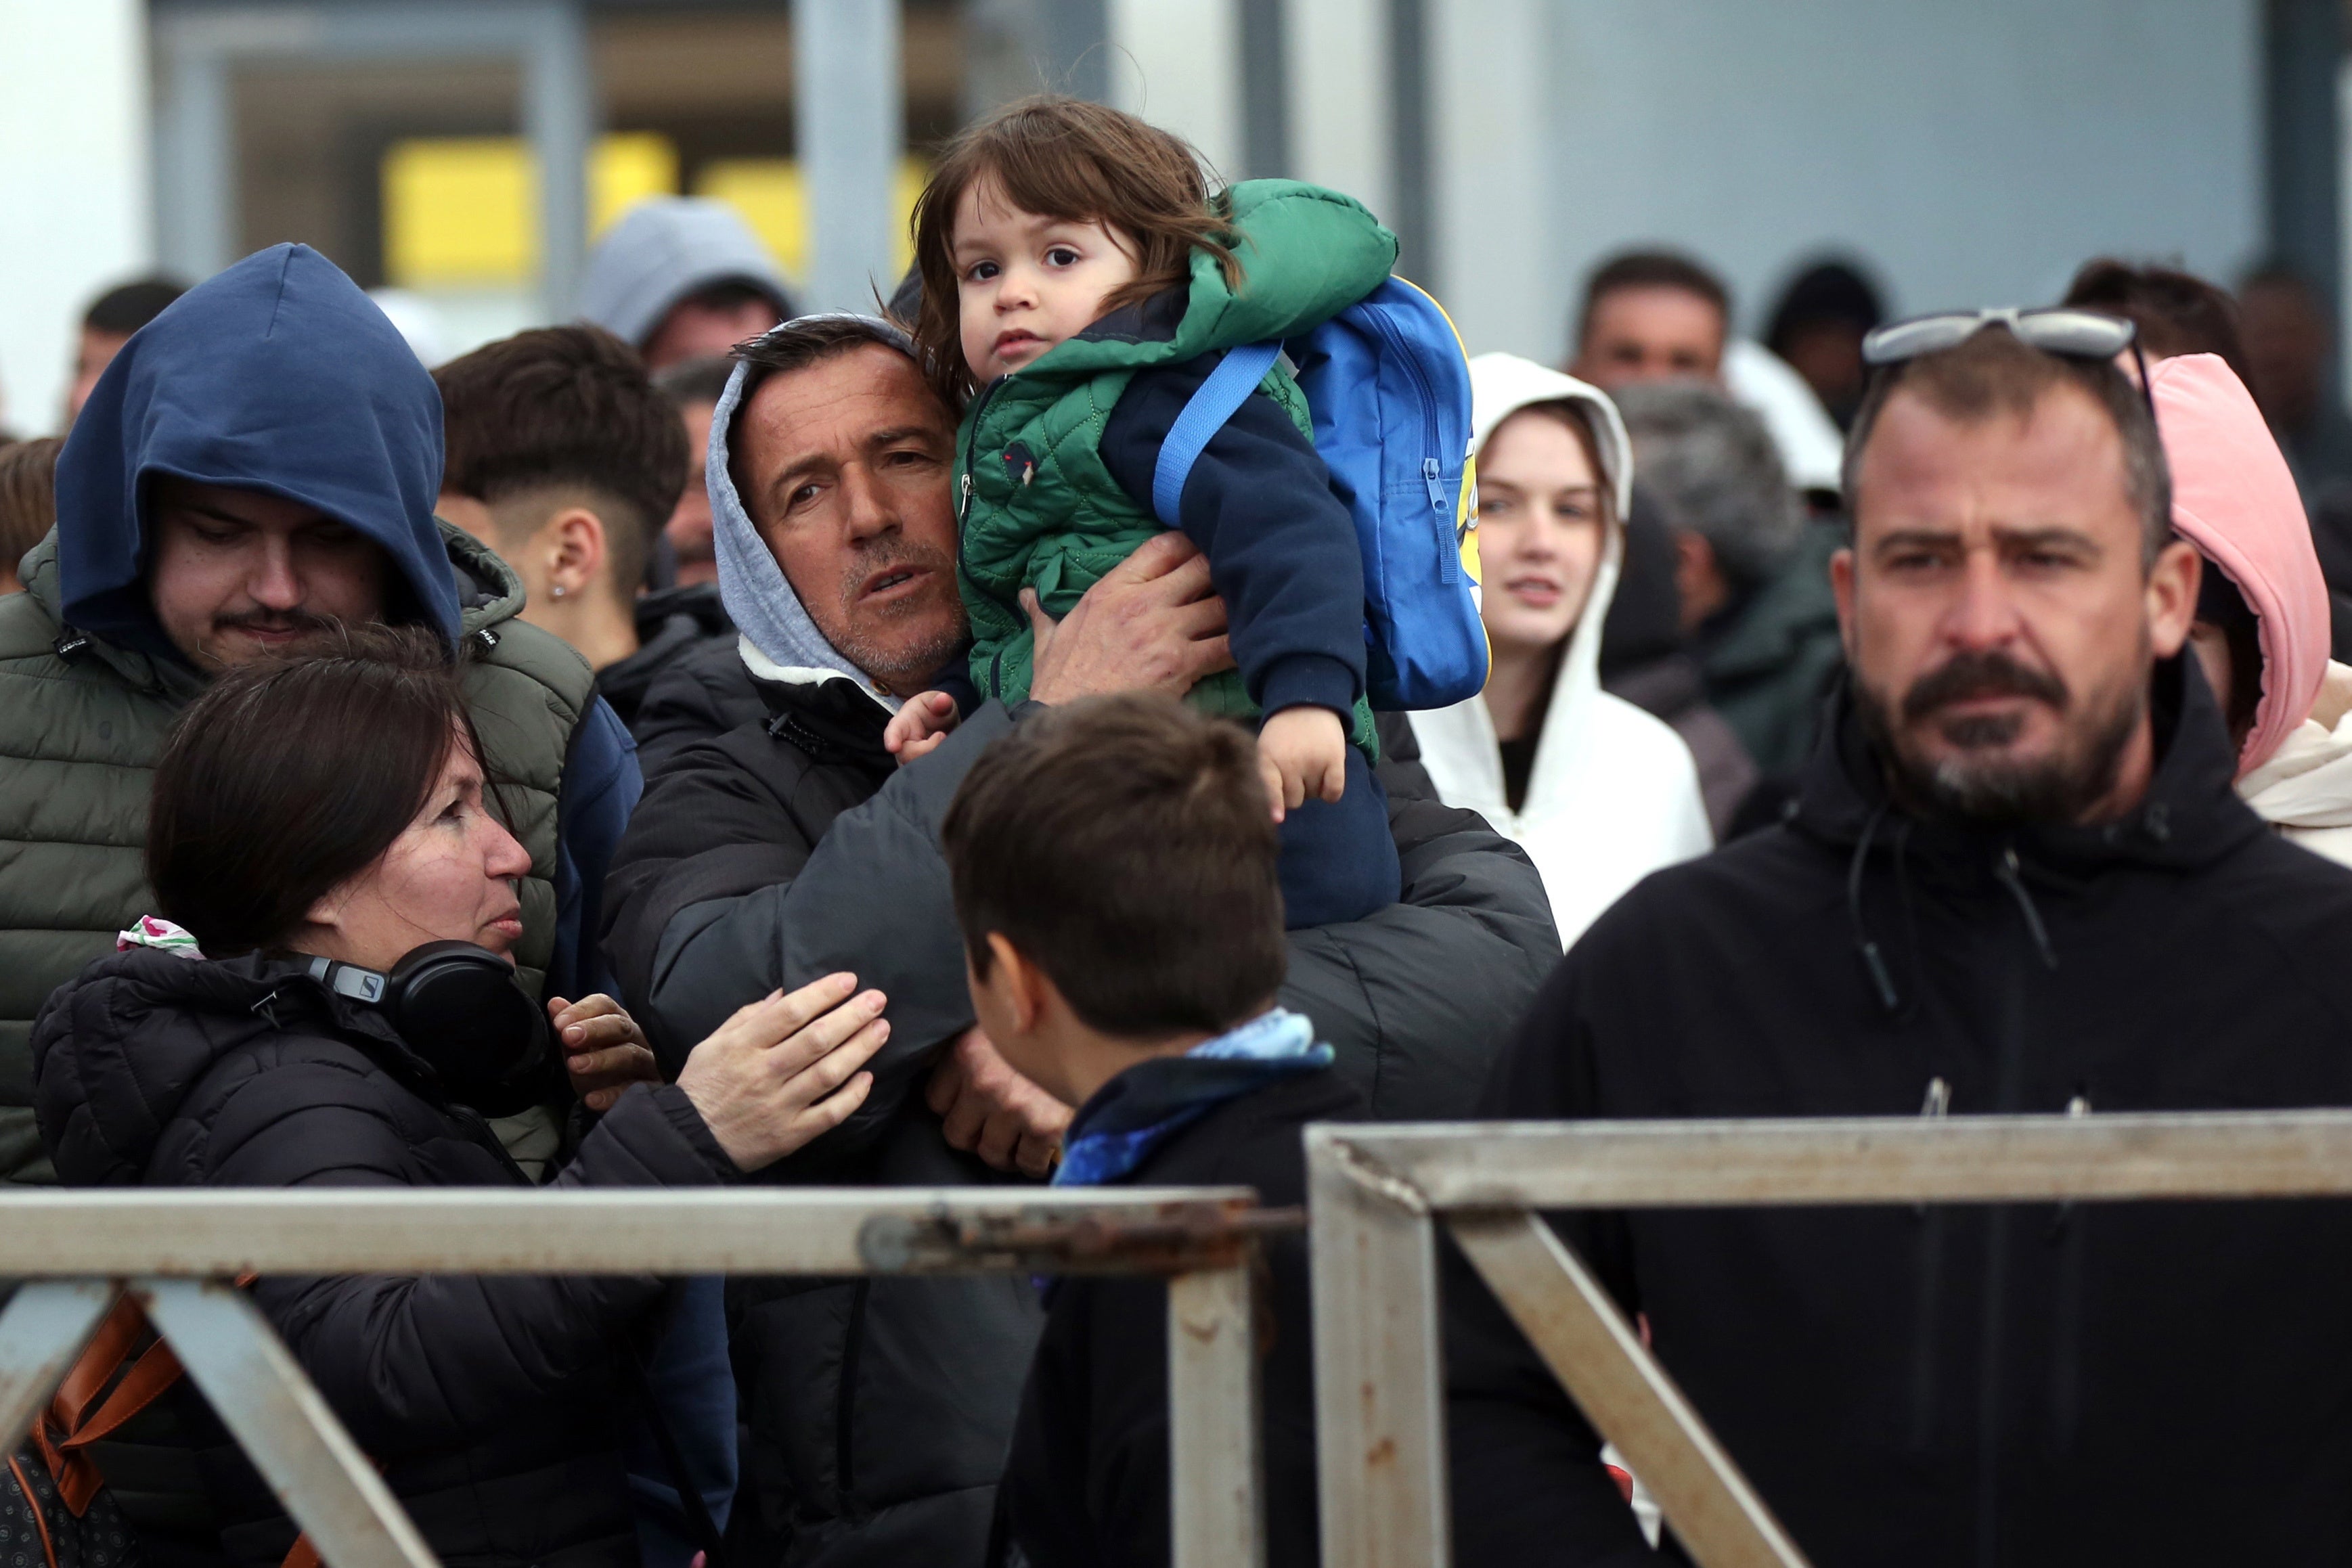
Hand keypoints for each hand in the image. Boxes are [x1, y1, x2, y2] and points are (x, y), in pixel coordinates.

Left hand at [546, 994, 659, 1112]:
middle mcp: (637, 1038)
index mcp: (618, 1022)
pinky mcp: (652, 1088)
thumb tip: (554, 1003)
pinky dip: (612, 1095)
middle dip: (594, 1029)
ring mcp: (648, 1063)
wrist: (611, 1104)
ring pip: (631, 1054)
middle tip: (568, 1037)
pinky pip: (635, 1089)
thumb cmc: (596, 1071)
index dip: (583, 1010)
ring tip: (574, 1065)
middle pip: (621, 1026)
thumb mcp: (577, 1051)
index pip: (605, 1005)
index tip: (559, 1023)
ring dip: (602, 1059)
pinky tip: (591, 1100)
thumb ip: (567, 1029)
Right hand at [675, 973, 889, 1170]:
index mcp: (743, 1046)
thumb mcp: (713, 1043)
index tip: (848, 980)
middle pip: (817, 1039)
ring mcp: (779, 1105)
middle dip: (852, 1016)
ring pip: (829, 1073)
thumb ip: (748, 1016)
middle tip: (877, 1000)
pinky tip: (867, 1077)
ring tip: (881, 1029)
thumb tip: (784, 993)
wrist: (689, 1139)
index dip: (823, 993)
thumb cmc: (703, 1085)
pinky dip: (852, 1096)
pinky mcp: (790, 1134)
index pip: (791, 1013)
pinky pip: (829, 1114)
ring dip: (860, 1049)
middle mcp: (764, 1073)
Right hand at [884, 690, 960, 765]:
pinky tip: (946, 761)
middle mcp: (902, 745)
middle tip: (943, 736)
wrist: (942, 723)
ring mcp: (910, 760)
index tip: (893, 746)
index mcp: (902, 724)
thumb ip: (940, 701)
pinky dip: (937, 770)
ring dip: (933, 761)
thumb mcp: (936, 700)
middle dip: (927, 749)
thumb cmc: (934, 710)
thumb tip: (943, 700)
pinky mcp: (919, 770)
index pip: (893, 731)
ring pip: (917, 769)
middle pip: (907, 756)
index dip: (892, 739)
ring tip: (946, 746)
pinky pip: (925, 775)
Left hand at [924, 1026, 1069, 1177]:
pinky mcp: (1045, 1127)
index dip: (955, 1106)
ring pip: (991, 1154)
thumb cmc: (1046, 1029)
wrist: (1099, 1033)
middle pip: (957, 1135)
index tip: (970, 1105)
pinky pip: (1027, 1163)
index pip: (935, 1101)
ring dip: (1006, 1150)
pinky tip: (1042, 1143)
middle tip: (995, 1126)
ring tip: (1020, 1135)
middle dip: (976, 1134)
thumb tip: (934, 1065)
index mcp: (968, 1052)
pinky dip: (1034, 1160)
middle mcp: (984, 1081)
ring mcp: (1014, 1107)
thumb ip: (970, 1046)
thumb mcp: (999, 1026)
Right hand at [1027, 532, 1233, 704]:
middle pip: (1201, 566)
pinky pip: (1227, 644)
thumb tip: (1026, 594)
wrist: (1064, 724)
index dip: (1191, 544)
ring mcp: (1164, 631)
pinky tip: (1253, 646)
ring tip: (1254, 611)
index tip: (1204, 549)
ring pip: (1221, 602)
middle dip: (1223, 571)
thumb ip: (1043, 613)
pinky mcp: (1181, 663)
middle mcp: (1141, 603)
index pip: (1163, 547)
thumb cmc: (1059, 686)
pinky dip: (1244, 643)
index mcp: (1111, 590)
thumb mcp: (1047, 642)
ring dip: (1239, 607)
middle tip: (1240, 581)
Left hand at [1256, 706, 1347, 821]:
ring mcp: (1313, 761)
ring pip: (1313, 797)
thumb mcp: (1265, 750)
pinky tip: (1327, 779)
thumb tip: (1275, 814)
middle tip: (1295, 772)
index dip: (1274, 804)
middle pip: (1293, 800)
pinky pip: (1333, 792)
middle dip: (1294, 792)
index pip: (1270, 786)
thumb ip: (1266, 777)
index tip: (1277, 819)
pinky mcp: (1335, 759)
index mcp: (1268, 758)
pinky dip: (1330, 793)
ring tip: (1309, 765)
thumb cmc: (1282, 734)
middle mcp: (1290, 761)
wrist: (1307, 703)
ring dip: (1312, 788)